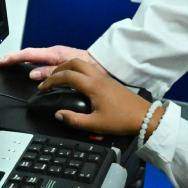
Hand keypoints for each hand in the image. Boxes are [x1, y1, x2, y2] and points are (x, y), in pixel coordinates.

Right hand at [0, 45, 90, 79]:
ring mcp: (58, 55)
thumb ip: (51, 74)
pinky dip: (32, 62)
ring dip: (22, 60)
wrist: (108, 63)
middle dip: (15, 57)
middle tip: (1, 63)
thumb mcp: (72, 75)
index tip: (2, 62)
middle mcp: (55, 52)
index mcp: (56, 54)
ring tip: (10, 64)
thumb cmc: (94, 68)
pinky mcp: (62, 60)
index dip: (14, 58)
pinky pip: (43, 60)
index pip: (30, 54)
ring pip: (36, 56)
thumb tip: (32, 74)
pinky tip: (28, 68)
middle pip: (30, 54)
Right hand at [37, 55, 158, 136]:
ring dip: (69, 68)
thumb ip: (74, 120)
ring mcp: (105, 78)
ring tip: (60, 79)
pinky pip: (90, 70)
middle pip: (75, 62)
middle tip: (50, 79)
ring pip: (84, 64)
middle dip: (59, 68)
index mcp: (93, 85)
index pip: (67, 76)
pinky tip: (76, 84)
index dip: (52, 80)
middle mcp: (98, 77)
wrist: (144, 117)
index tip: (43, 88)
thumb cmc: (121, 120)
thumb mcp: (95, 125)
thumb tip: (58, 114)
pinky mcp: (110, 81)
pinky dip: (79, 72)